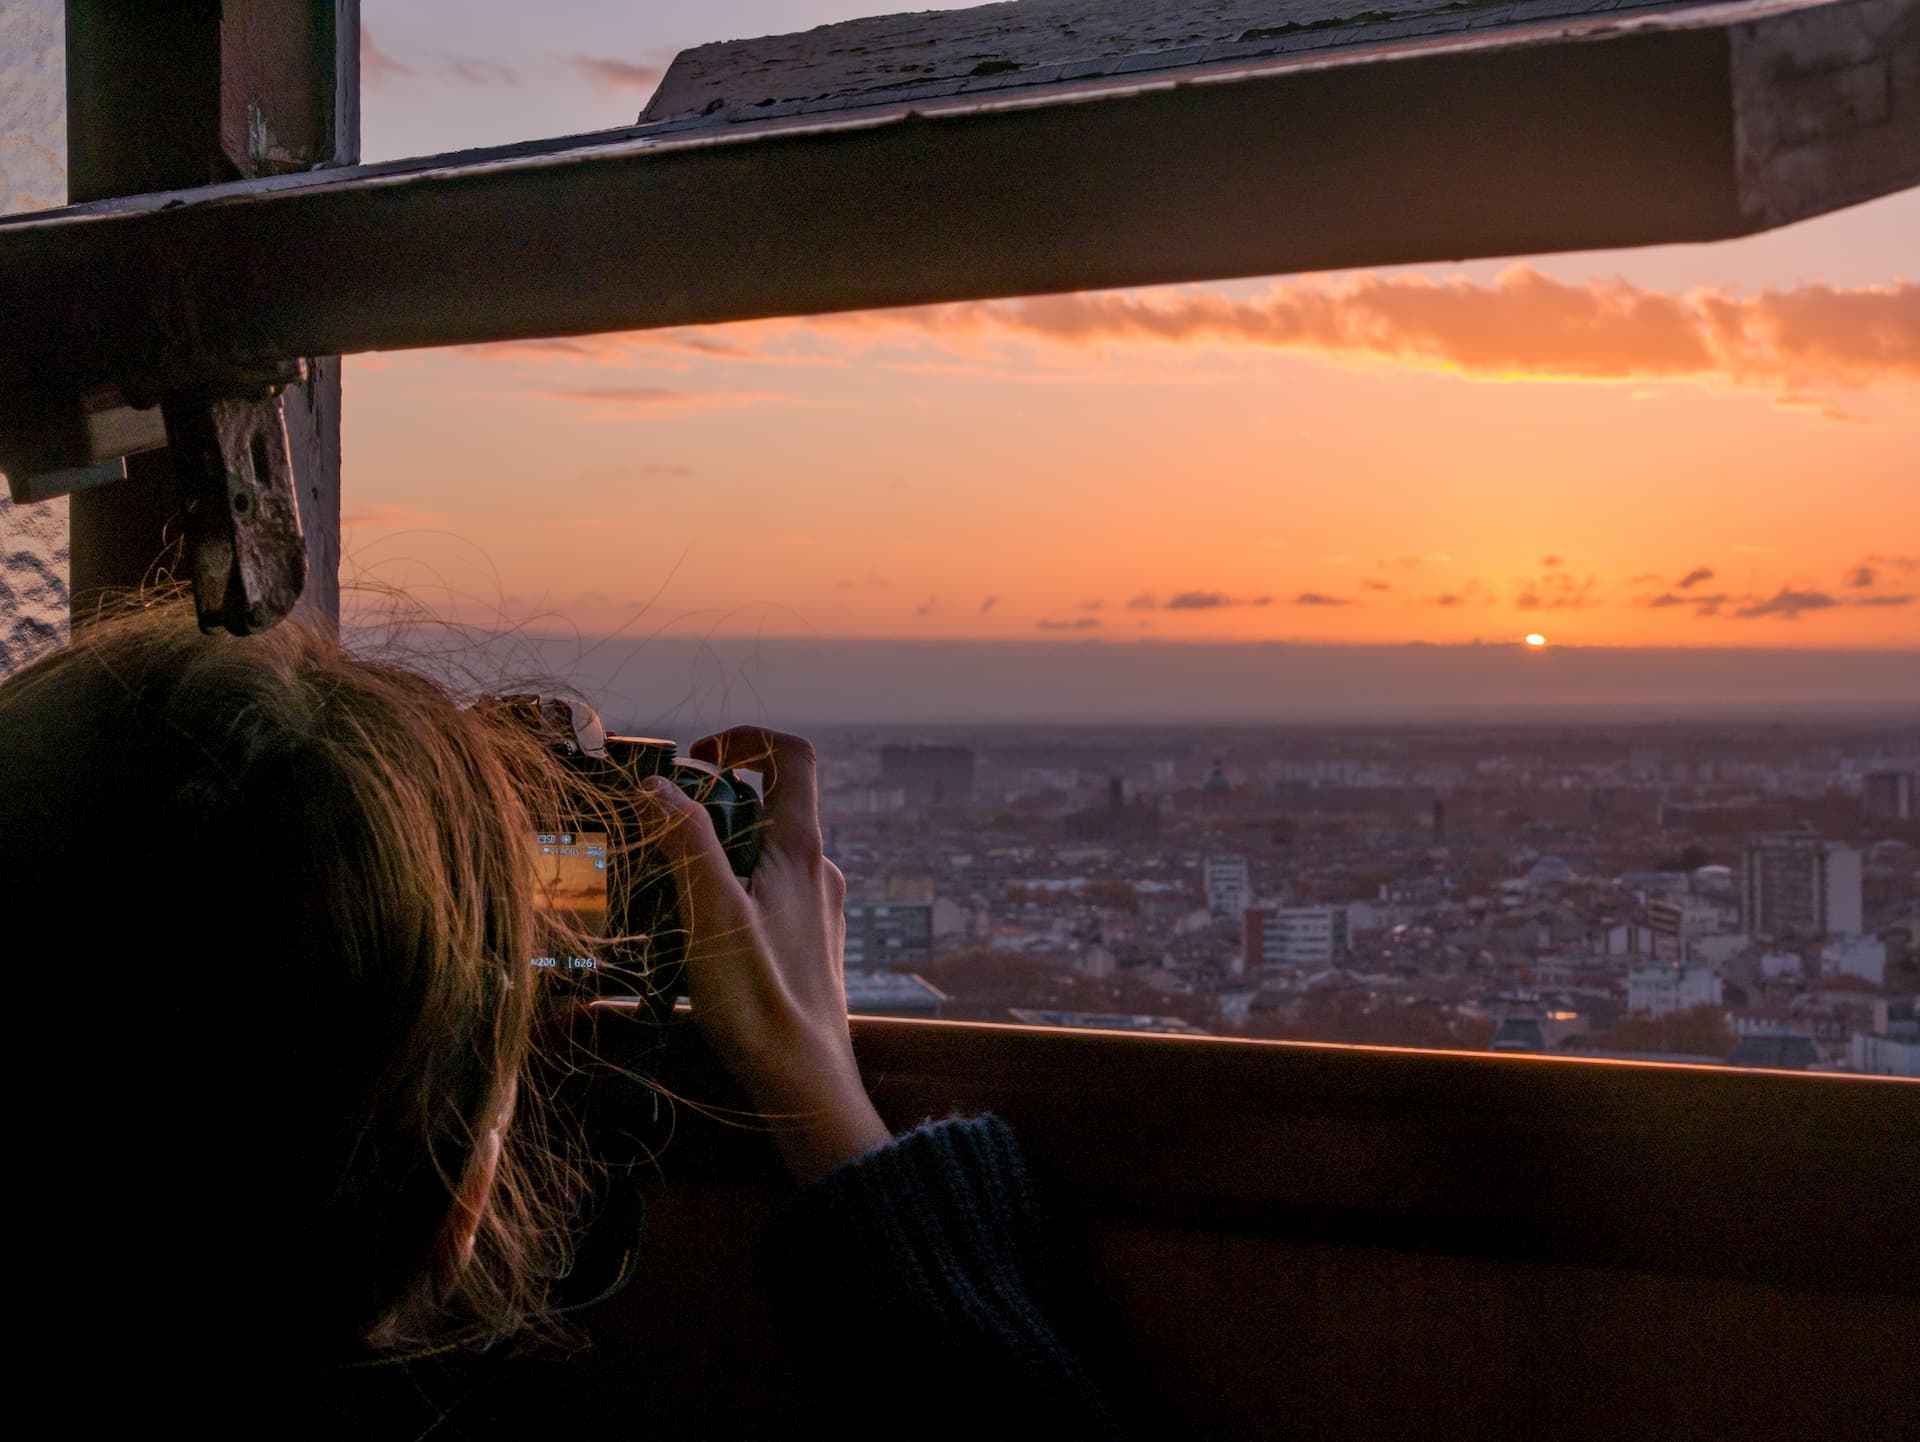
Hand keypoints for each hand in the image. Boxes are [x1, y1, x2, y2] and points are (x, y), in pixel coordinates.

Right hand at [642, 727, 890, 1183]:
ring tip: (669, 891)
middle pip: (769, 805)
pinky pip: (771, 893)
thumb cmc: (760, 1001)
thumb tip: (657, 785)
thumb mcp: (710, 912)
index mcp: (802, 848)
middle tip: (659, 837)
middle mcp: (820, 869)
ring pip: (766, 853)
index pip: (793, 756)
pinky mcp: (812, 942)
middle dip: (711, 806)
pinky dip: (733, 891)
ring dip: (718, 854)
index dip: (746, 739)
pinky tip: (699, 934)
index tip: (696, 757)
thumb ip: (685, 843)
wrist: (805, 1085)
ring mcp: (820, 907)